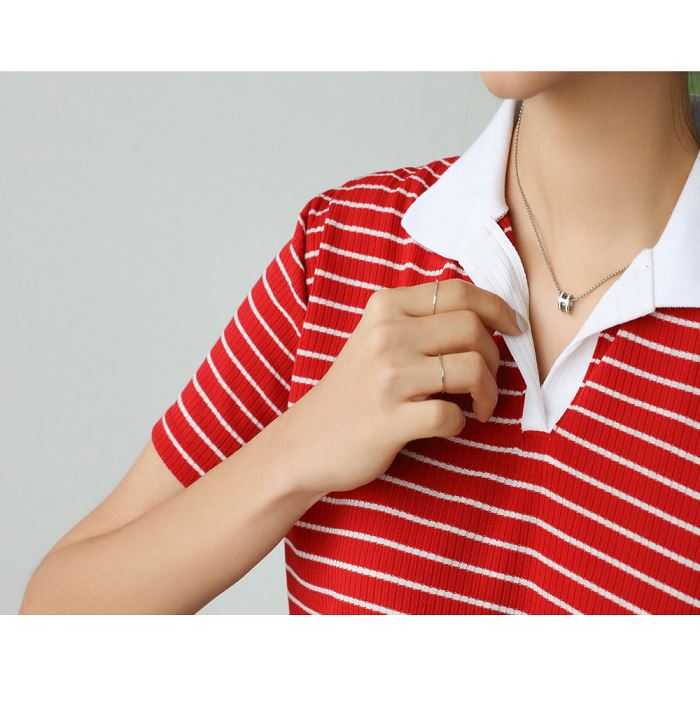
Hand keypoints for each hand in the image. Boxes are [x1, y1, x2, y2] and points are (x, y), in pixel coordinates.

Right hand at [282, 278, 525, 495]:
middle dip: (494, 356)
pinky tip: (449, 425)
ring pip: (471, 369)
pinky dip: (461, 423)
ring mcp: (388, 378)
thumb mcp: (377, 337)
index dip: (497, 307)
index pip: (457, 291)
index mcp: (385, 308)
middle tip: (485, 378)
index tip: (513, 328)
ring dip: (487, 392)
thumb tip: (489, 318)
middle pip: (472, 328)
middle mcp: (386, 336)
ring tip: (478, 405)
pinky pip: (452, 415)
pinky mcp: (390, 419)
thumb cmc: (354, 388)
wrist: (308, 439)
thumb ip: (421, 320)